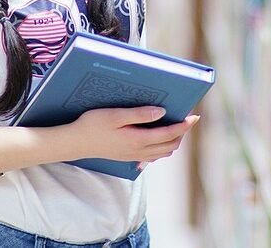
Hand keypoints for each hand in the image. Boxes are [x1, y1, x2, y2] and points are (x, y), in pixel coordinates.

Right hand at [68, 107, 199, 165]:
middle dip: (181, 133)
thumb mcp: (115, 115)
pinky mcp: (128, 157)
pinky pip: (152, 155)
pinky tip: (158, 138)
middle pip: (170, 145)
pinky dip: (161, 147)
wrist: (76, 143)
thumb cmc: (93, 125)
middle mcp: (139, 151)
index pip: (169, 134)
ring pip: (163, 152)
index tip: (194, 117)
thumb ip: (139, 114)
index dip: (184, 126)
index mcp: (138, 140)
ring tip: (175, 126)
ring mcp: (134, 156)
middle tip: (187, 119)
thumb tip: (161, 112)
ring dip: (172, 140)